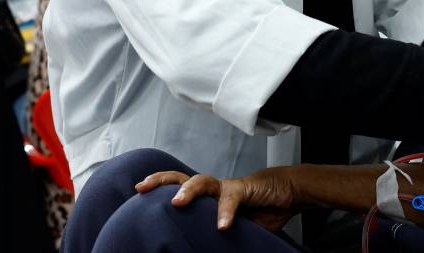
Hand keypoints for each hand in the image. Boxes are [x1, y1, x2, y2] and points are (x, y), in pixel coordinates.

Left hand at [136, 168, 299, 231]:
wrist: (286, 193)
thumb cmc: (257, 211)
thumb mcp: (231, 225)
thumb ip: (211, 230)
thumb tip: (190, 245)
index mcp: (205, 199)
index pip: (177, 189)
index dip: (158, 189)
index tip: (137, 194)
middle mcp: (212, 190)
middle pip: (180, 178)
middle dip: (160, 181)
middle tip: (143, 188)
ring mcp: (226, 188)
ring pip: (202, 181)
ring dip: (188, 190)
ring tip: (177, 203)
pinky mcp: (244, 188)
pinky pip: (231, 199)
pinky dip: (225, 212)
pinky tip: (223, 226)